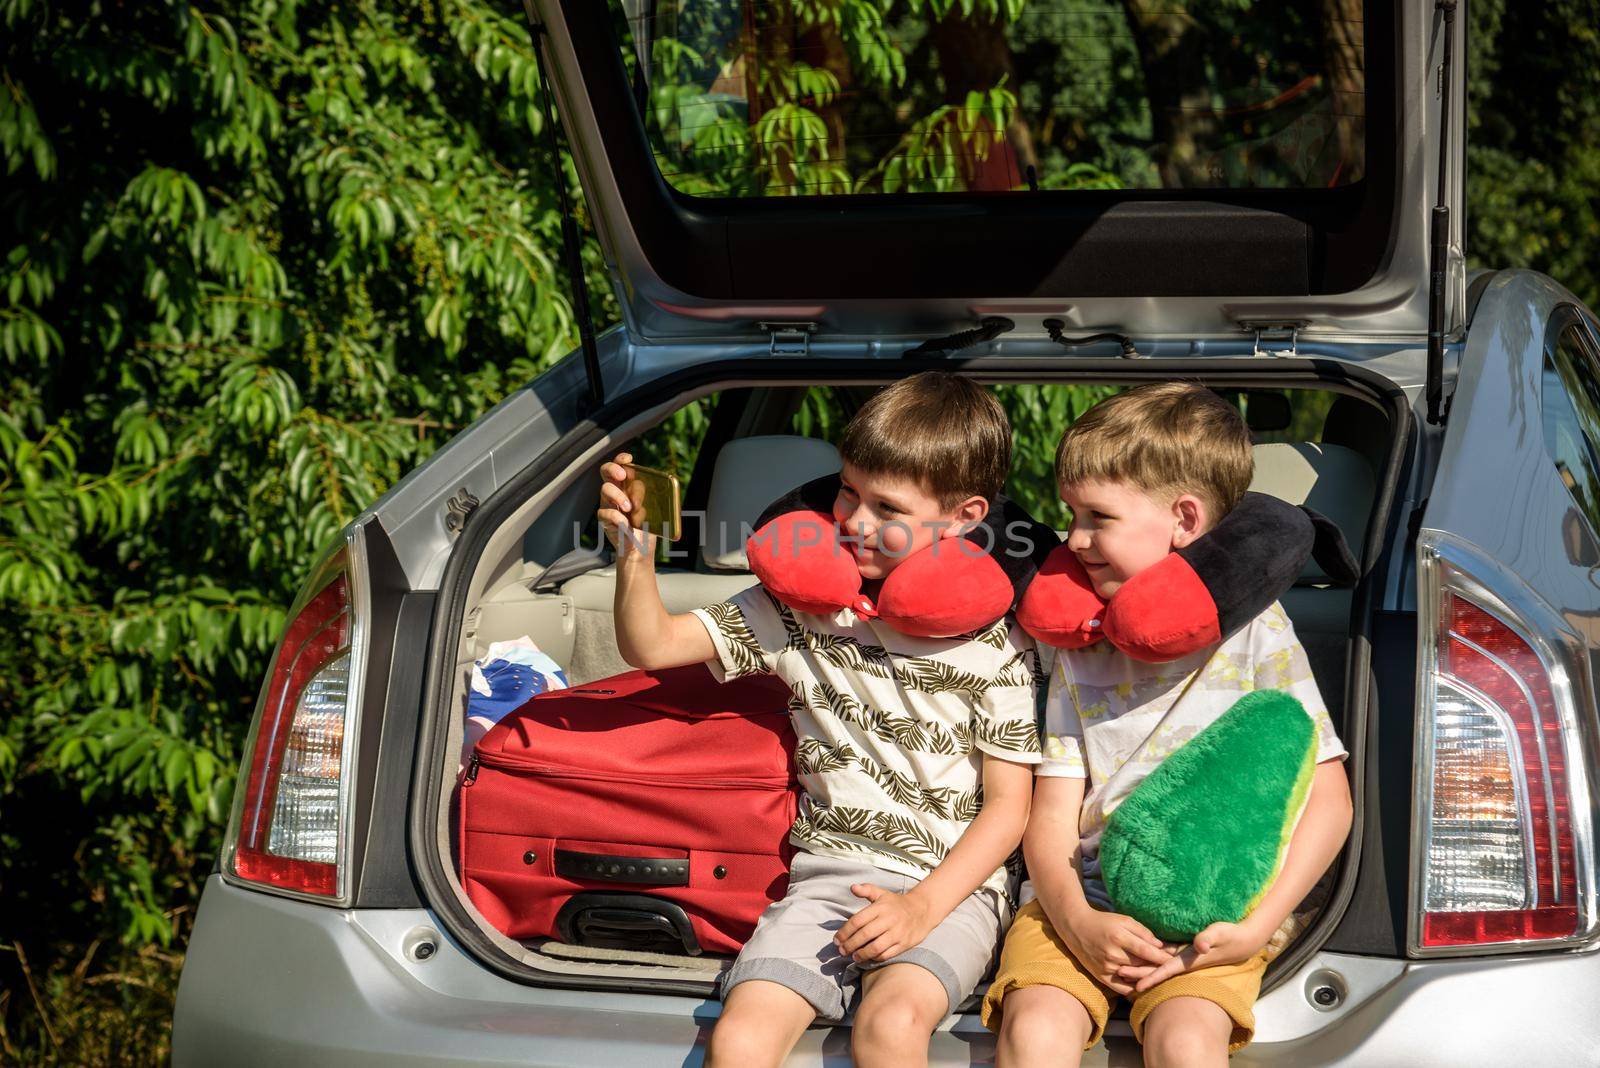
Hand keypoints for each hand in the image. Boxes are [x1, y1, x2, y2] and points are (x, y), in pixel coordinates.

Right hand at [597, 452, 655, 559]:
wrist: (641, 550)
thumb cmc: (648, 527)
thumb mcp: (656, 508)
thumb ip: (656, 495)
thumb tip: (666, 484)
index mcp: (628, 486)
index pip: (621, 466)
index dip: (621, 459)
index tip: (628, 459)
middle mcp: (616, 492)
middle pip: (605, 471)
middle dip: (613, 469)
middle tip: (622, 475)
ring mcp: (609, 505)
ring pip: (605, 489)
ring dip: (619, 495)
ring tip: (630, 508)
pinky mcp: (605, 520)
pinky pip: (605, 513)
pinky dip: (617, 517)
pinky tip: (626, 524)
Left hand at [834, 884, 933, 963]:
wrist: (923, 910)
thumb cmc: (897, 903)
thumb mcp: (882, 893)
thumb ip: (866, 890)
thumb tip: (852, 887)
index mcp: (880, 907)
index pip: (858, 920)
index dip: (845, 931)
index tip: (837, 939)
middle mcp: (888, 920)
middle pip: (864, 935)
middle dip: (850, 944)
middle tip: (841, 951)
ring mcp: (897, 933)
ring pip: (875, 947)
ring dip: (861, 954)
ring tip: (853, 957)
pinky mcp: (903, 944)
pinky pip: (887, 954)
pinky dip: (875, 958)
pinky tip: (868, 958)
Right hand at [1058, 907, 1172, 995]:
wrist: (1076, 928)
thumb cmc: (1103, 921)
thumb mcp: (1124, 920)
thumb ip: (1143, 932)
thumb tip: (1160, 946)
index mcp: (1119, 938)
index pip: (1147, 951)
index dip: (1163, 957)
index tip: (1177, 960)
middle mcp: (1112, 954)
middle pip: (1142, 966)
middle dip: (1158, 967)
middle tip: (1174, 968)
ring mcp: (1106, 967)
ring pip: (1134, 977)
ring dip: (1149, 977)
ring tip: (1162, 975)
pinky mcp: (1101, 977)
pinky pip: (1122, 988)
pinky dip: (1135, 987)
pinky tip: (1145, 985)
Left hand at [1122, 920, 1270, 992]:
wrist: (1243, 940)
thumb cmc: (1231, 935)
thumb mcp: (1221, 933)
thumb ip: (1209, 938)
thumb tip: (1199, 944)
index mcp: (1190, 959)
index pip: (1166, 969)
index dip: (1151, 977)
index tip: (1136, 986)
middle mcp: (1185, 960)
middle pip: (1158, 968)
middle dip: (1138, 973)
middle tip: (1116, 973)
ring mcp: (1185, 956)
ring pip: (1159, 963)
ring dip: (1142, 966)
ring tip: (1121, 967)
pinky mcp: (1186, 949)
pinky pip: (1165, 955)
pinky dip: (1152, 957)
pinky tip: (1140, 956)